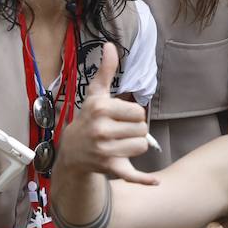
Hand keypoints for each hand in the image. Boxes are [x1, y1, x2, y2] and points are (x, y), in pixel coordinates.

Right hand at [57, 43, 157, 184]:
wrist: (72, 151)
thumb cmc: (88, 118)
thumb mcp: (96, 94)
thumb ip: (105, 70)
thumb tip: (110, 45)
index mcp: (101, 110)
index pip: (138, 112)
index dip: (134, 114)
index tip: (121, 117)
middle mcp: (101, 130)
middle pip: (142, 130)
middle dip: (135, 130)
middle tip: (120, 131)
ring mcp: (104, 151)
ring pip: (142, 147)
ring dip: (136, 145)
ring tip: (120, 143)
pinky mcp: (110, 168)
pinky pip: (132, 175)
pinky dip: (144, 179)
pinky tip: (155, 182)